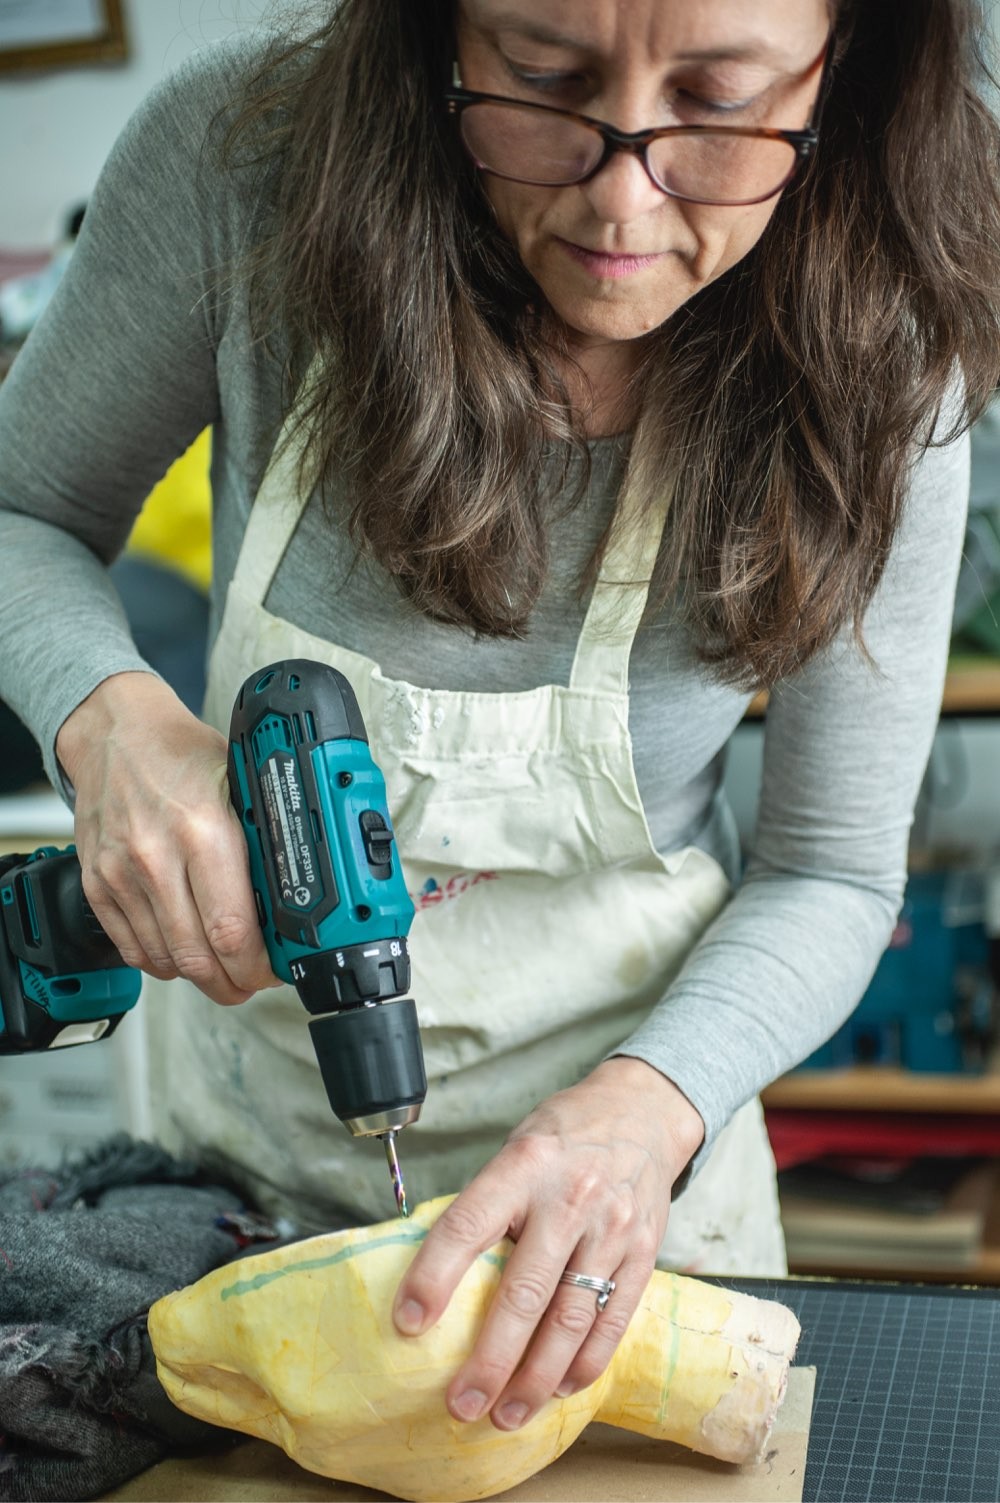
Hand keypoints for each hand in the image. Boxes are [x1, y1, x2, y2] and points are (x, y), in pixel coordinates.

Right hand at [56, 671, 278, 1005]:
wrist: (115, 732)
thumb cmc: (183, 755)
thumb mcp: (242, 784)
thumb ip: (263, 841)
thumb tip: (298, 898)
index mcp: (203, 830)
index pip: (231, 929)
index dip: (256, 966)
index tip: (272, 970)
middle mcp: (156, 857)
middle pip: (198, 957)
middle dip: (232, 984)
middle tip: (251, 983)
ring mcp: (120, 875)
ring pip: (165, 960)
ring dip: (200, 977)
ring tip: (223, 970)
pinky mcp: (97, 885)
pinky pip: (132, 949)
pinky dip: (162, 962)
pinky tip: (183, 952)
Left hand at [392, 1056, 703, 1430]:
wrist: (642, 1111)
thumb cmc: (564, 1135)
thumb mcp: (516, 1149)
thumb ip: (487, 1204)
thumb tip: (439, 1274)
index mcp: (523, 1165)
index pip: (469, 1226)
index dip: (434, 1277)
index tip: (408, 1324)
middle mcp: (569, 1197)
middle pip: (525, 1292)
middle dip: (491, 1359)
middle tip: (462, 1405)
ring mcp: (611, 1228)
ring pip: (571, 1319)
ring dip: (536, 1378)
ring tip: (507, 1415)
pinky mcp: (643, 1253)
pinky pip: (613, 1320)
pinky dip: (585, 1363)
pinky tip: (559, 1389)